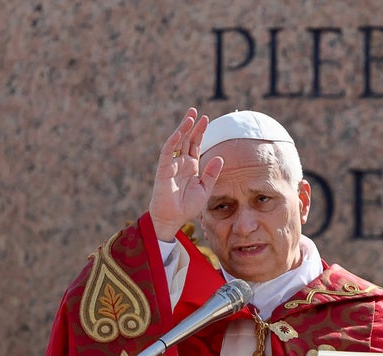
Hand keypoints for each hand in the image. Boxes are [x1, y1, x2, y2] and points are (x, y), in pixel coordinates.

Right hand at [149, 107, 223, 240]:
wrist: (173, 218)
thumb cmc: (188, 206)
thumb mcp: (205, 189)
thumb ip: (212, 173)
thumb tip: (219, 157)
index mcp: (192, 166)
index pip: (196, 145)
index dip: (200, 132)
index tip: (206, 119)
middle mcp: (182, 162)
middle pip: (187, 139)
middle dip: (192, 125)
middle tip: (196, 111)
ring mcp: (172, 165)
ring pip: (177, 142)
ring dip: (183, 129)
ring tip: (190, 116)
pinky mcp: (164, 170)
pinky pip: (167, 153)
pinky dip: (173, 142)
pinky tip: (179, 132)